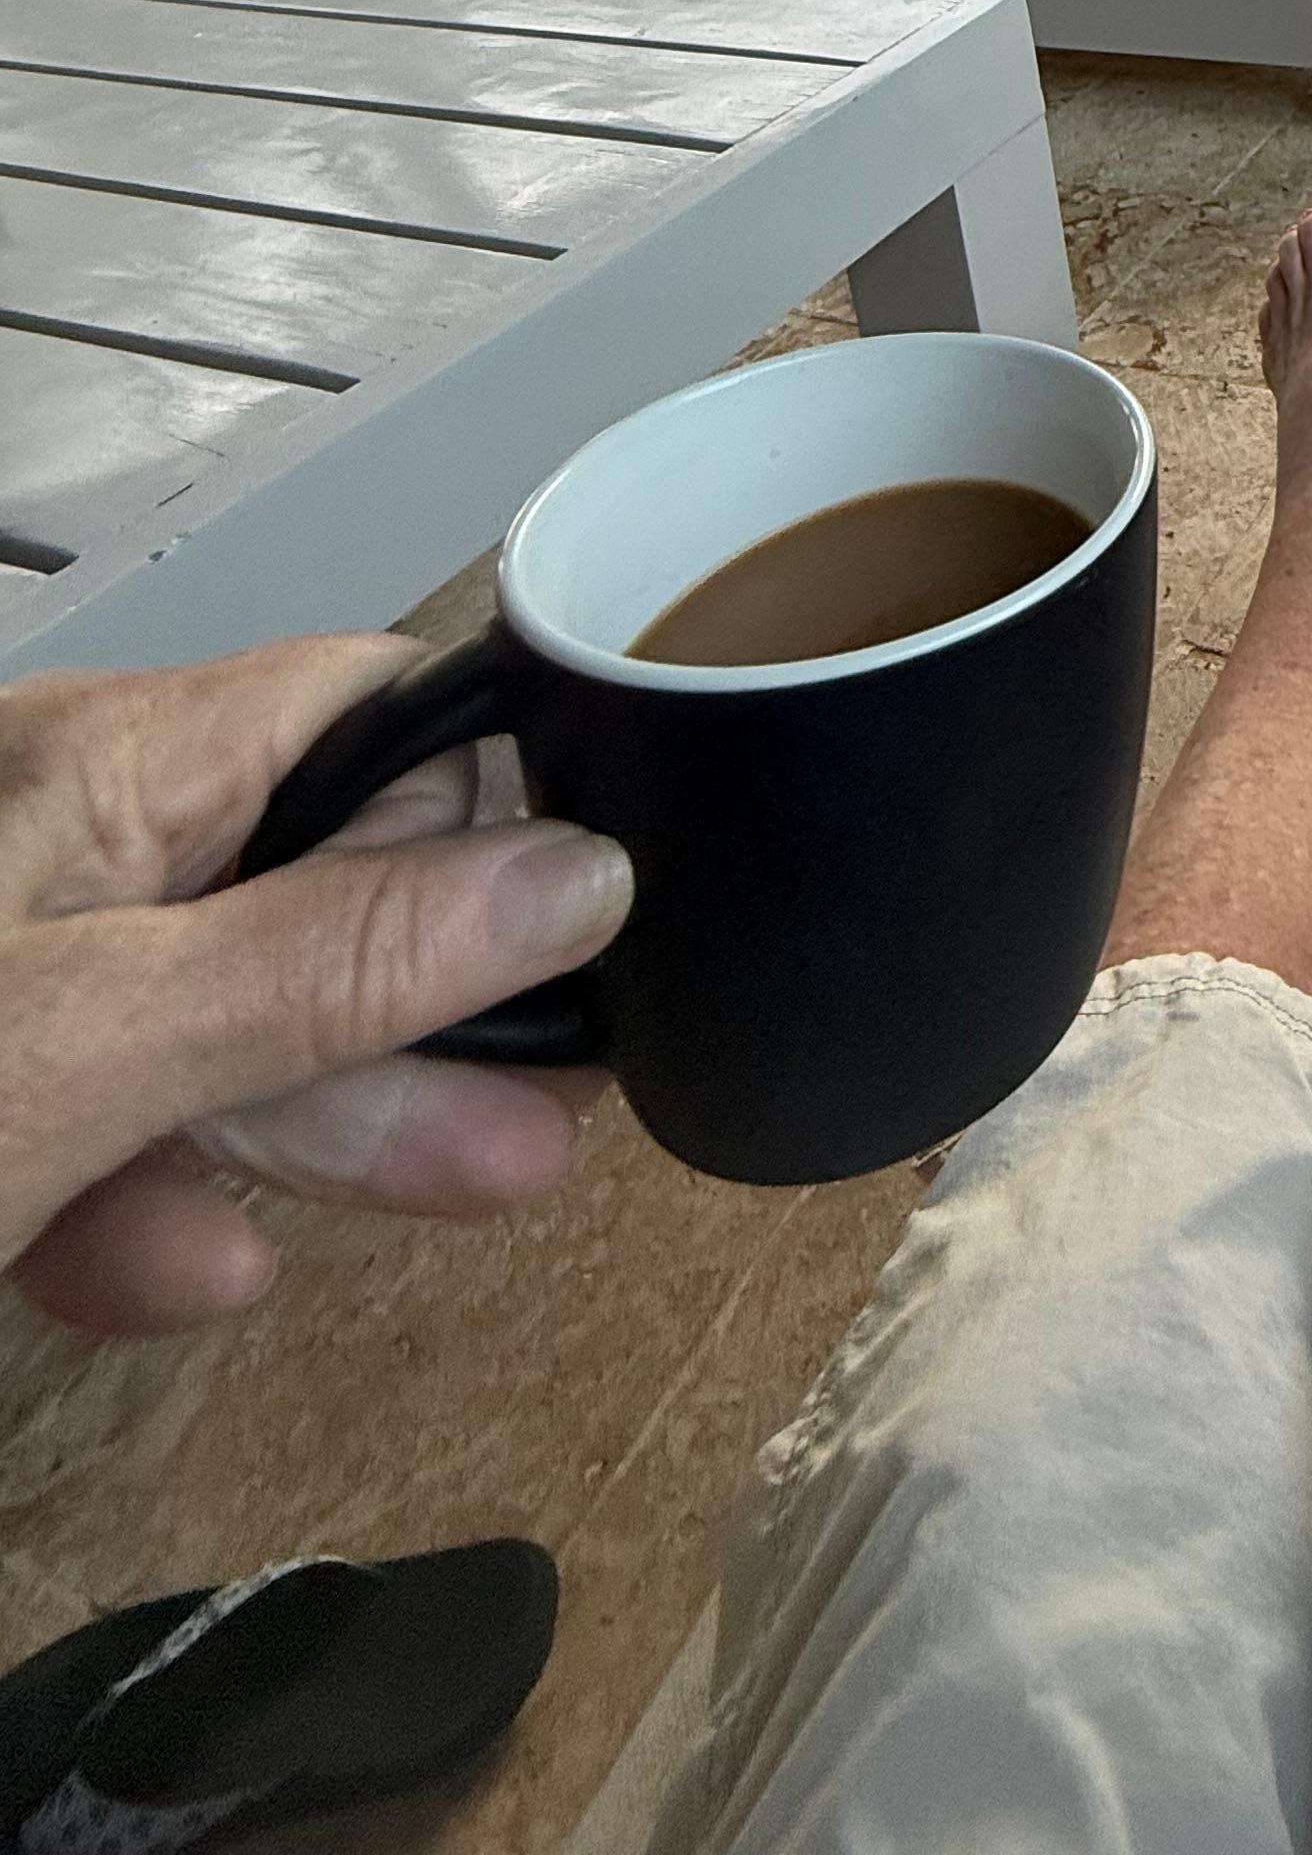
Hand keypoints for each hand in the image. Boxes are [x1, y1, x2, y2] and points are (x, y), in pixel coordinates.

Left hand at [0, 637, 631, 1336]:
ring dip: (334, 1115)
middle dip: (433, 1006)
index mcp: (105, 766)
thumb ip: (328, 965)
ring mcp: (18, 966)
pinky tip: (205, 1270)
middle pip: (305, 894)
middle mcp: (63, 838)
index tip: (572, 934)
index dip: (473, 815)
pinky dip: (158, 1198)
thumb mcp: (91, 1042)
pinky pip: (98, 1119)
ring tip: (495, 1177)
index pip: (363, 716)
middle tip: (571, 1090)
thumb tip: (580, 878)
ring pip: (210, 1026)